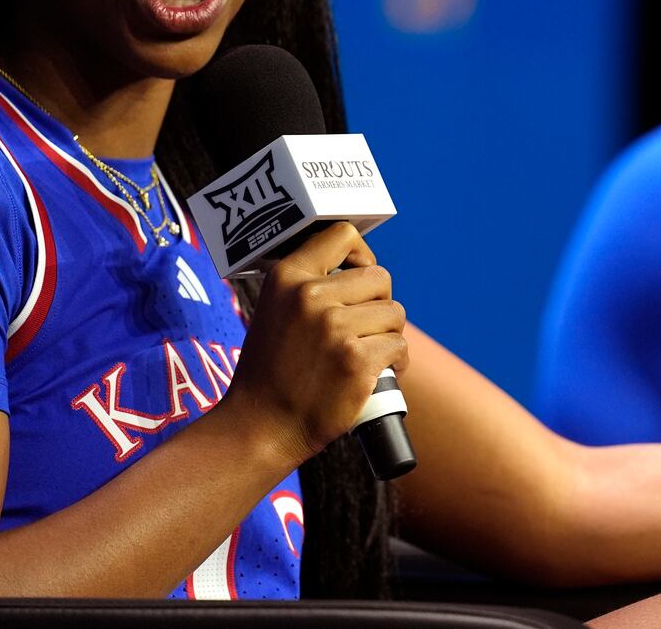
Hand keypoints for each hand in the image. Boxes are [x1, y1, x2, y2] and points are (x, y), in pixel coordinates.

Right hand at [217, 222, 409, 464]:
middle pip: (380, 278)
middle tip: (363, 330)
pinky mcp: (356, 359)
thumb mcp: (275, 310)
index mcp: (287, 277)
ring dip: (388, 335)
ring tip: (367, 354)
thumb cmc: (272, 370)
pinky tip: (377, 373)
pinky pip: (399, 346)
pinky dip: (395, 363)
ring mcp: (334, 327)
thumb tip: (359, 268)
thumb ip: (309, 285)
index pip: (343, 235)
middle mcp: (310, 296)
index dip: (361, 256)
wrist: (261, 425)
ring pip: (394, 313)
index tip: (360, 277)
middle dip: (379, 305)